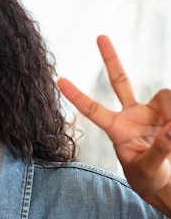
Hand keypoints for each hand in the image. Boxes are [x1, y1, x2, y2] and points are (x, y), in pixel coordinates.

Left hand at [57, 35, 170, 215]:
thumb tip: (170, 127)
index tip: (58, 81)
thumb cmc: (150, 178)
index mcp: (117, 130)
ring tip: (170, 131)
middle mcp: (132, 115)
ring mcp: (152, 112)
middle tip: (99, 36)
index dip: (77, 96)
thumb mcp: (149, 168)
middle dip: (110, 58)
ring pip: (165, 95)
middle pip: (120, 80)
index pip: (93, 110)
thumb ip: (158, 149)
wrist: (167, 182)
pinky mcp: (169, 114)